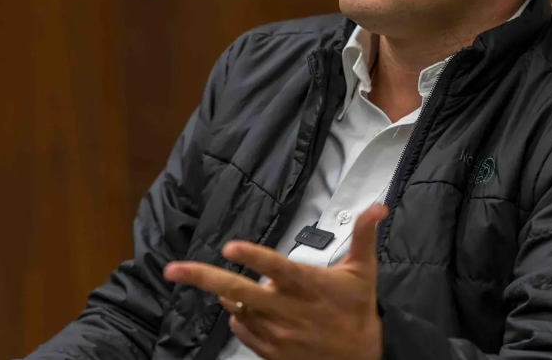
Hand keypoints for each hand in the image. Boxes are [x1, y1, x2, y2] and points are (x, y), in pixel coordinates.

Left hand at [164, 204, 386, 359]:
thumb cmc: (357, 310)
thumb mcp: (363, 271)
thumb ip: (363, 235)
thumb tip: (378, 206)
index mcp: (306, 285)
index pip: (276, 268)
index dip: (253, 257)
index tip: (229, 247)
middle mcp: (287, 310)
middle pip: (239, 292)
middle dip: (203, 278)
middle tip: (173, 270)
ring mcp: (276, 333)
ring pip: (236, 311)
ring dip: (231, 297)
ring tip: (236, 289)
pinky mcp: (271, 352)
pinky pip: (242, 331)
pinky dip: (239, 318)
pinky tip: (249, 311)